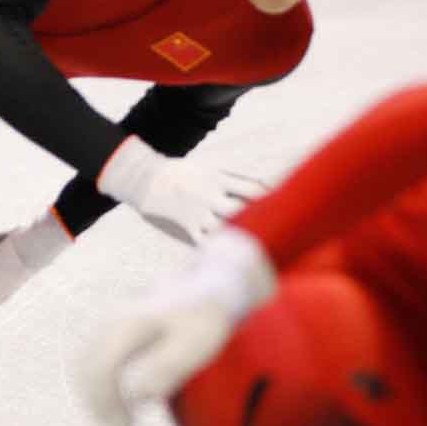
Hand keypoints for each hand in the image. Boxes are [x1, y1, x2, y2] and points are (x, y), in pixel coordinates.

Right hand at [77, 227, 276, 425]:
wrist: (213, 281)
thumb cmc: (208, 316)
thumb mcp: (198, 344)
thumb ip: (167, 368)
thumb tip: (137, 394)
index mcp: (128, 323)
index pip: (99, 368)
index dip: (105, 403)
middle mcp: (111, 317)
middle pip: (85, 365)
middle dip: (96, 402)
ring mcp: (110, 316)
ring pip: (85, 358)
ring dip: (94, 391)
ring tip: (116, 419)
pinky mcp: (115, 321)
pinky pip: (93, 352)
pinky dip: (98, 377)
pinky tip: (119, 394)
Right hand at [97, 136, 264, 243]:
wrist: (143, 178)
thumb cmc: (180, 173)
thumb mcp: (208, 169)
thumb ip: (235, 180)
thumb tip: (266, 189)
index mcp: (218, 179)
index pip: (253, 189)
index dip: (272, 199)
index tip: (283, 208)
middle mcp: (210, 196)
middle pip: (244, 211)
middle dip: (261, 220)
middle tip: (277, 232)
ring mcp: (198, 213)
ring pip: (227, 229)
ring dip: (242, 238)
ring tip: (259, 249)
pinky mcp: (186, 227)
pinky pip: (207, 243)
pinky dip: (220, 250)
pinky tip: (231, 256)